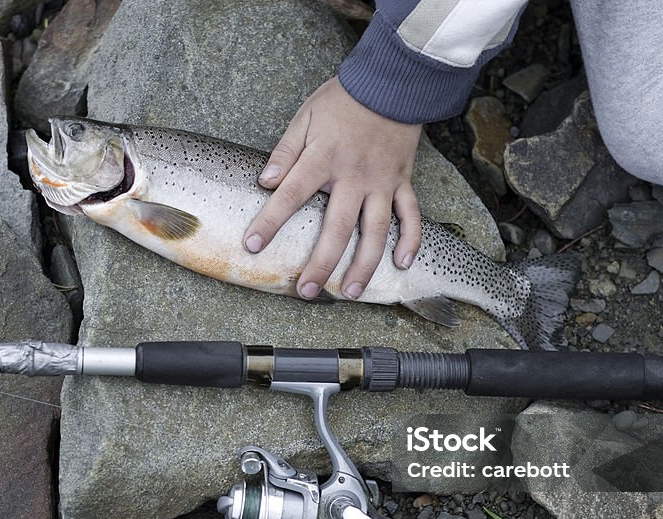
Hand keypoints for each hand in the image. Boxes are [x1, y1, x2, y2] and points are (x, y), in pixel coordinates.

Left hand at [244, 77, 422, 299]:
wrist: (392, 81)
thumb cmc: (343, 100)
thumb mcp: (305, 117)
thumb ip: (285, 151)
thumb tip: (265, 181)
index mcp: (323, 159)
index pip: (291, 196)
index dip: (269, 222)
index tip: (253, 245)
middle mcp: (354, 176)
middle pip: (336, 229)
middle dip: (321, 264)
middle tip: (307, 291)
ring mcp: (382, 182)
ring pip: (375, 232)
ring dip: (363, 265)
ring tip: (352, 292)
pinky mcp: (403, 181)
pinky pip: (410, 215)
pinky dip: (410, 240)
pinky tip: (400, 264)